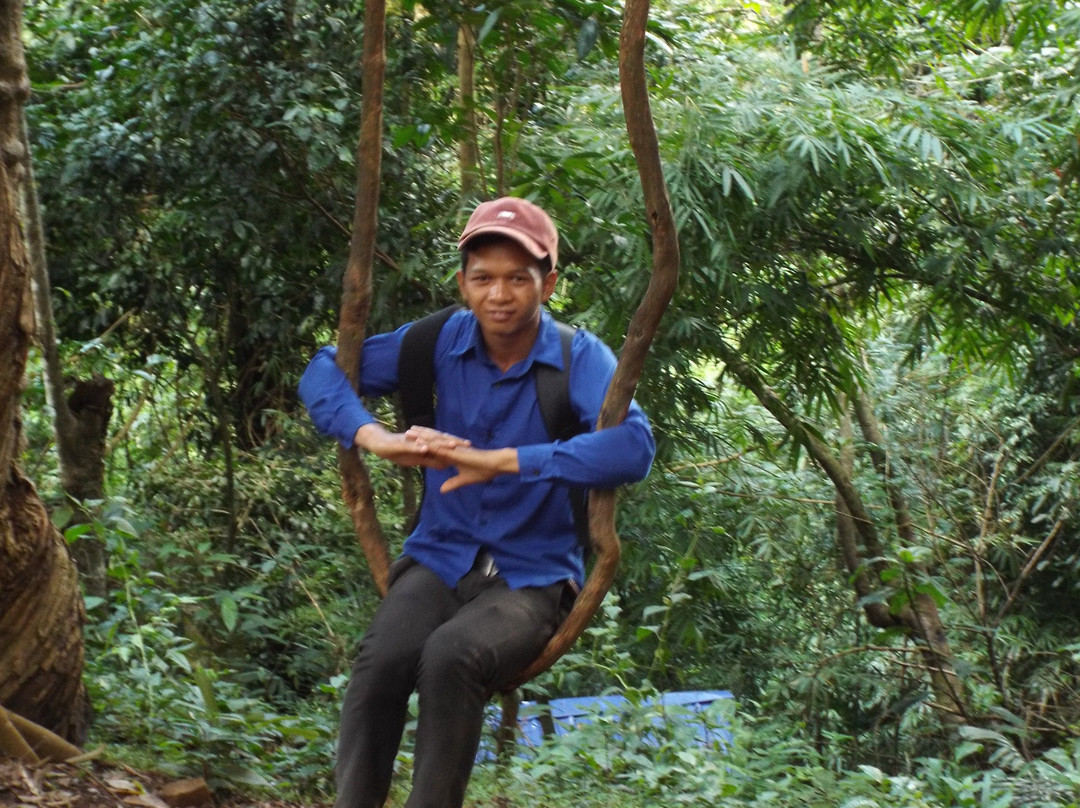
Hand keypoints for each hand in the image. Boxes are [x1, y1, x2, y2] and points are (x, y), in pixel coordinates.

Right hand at [353, 423, 465, 467]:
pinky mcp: (402, 444)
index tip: (470, 449)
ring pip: (428, 442)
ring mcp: (412, 442)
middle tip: (468, 444)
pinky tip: (426, 448)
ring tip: (452, 445)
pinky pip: (411, 446)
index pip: (443, 445)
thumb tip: (445, 465)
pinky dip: (418, 447)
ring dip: (440, 443)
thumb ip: (430, 461)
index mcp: (426, 445)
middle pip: (440, 440)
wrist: (380, 444)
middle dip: (454, 442)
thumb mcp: (416, 459)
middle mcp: (421, 441)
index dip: (456, 447)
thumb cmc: (398, 452)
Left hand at [403, 429, 518, 492]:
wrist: (495, 465)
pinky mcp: (455, 452)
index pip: (435, 449)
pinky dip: (429, 445)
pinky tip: (420, 442)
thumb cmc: (484, 471)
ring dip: (420, 437)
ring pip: (433, 441)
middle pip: (431, 441)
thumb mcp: (465, 480)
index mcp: (452, 455)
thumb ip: (453, 483)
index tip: (413, 442)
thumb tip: (442, 490)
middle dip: (419, 437)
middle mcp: (450, 450)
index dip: (424, 445)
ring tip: (408, 432)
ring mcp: (452, 449)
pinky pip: (440, 448)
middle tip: (407, 432)